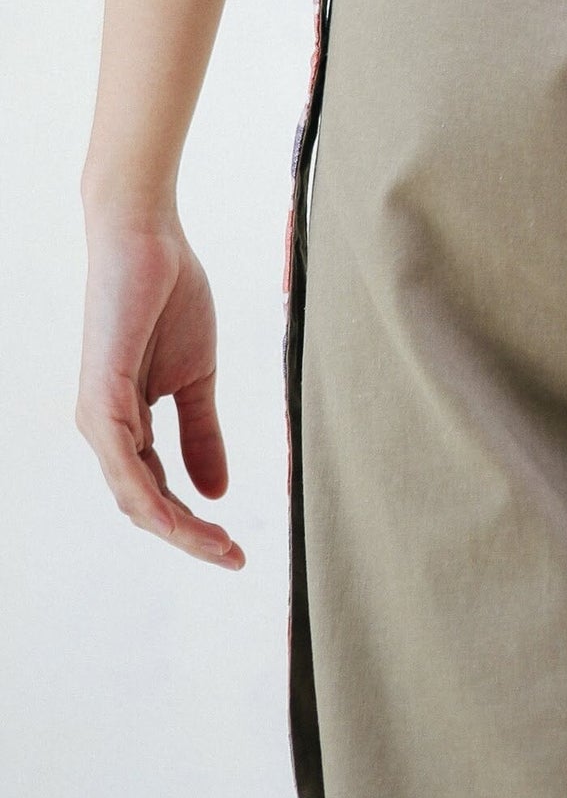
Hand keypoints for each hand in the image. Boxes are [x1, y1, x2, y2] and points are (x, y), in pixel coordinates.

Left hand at [75, 213, 244, 567]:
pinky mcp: (102, 397)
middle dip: (188, 538)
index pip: (154, 493)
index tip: (236, 549)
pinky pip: (125, 464)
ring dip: (176, 529)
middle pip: (141, 506)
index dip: (193, 526)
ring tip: (220, 547)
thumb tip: (216, 493)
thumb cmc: (169, 296)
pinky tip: (182, 517)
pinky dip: (152, 497)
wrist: (149, 238)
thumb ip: (201, 433)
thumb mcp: (197, 377)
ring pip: (132, 496)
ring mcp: (99, 416)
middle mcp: (104, 429)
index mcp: (125, 424)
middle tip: (233, 558)